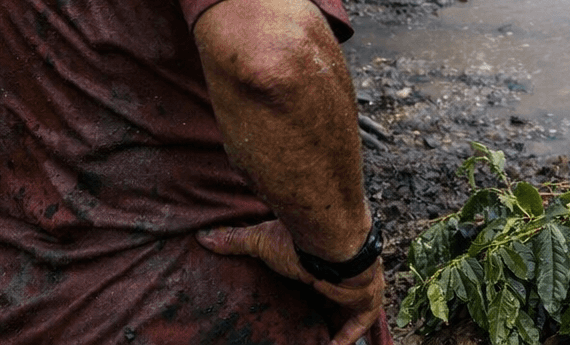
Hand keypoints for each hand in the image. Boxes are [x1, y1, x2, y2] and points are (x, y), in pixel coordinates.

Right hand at [198, 220, 387, 344]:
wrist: (331, 240)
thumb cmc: (298, 240)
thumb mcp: (262, 241)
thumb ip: (236, 240)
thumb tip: (203, 235)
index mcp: (317, 262)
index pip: (313, 284)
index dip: (305, 297)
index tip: (292, 311)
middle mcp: (338, 275)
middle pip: (330, 303)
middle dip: (320, 317)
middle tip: (301, 335)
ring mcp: (355, 289)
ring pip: (346, 316)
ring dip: (333, 331)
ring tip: (314, 342)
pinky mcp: (366, 301)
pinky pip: (359, 326)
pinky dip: (346, 339)